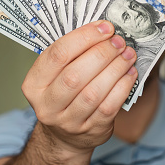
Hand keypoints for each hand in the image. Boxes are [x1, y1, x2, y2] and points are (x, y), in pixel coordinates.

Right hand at [21, 20, 137, 154]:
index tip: (104, 27)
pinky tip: (130, 73)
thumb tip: (103, 29)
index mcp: (34, 84)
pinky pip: (109, 106)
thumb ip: (74, 53)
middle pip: (75, 75)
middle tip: (119, 41)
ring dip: (115, 69)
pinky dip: (122, 87)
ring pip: (93, 92)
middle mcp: (47, 105)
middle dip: (102, 53)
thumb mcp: (57, 75)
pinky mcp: (91, 130)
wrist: (65, 136)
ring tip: (128, 54)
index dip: (84, 37)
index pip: (57, 55)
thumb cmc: (64, 94)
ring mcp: (68, 121)